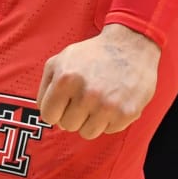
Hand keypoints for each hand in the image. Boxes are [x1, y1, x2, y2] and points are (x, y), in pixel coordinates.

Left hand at [38, 23, 159, 139]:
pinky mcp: (126, 114)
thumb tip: (46, 113)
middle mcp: (86, 94)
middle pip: (67, 125)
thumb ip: (46, 86)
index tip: (65, 101)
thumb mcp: (61, 59)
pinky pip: (108, 131)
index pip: (48, 115)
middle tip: (85, 96)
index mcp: (65, 78)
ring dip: (91, 119)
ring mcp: (107, 106)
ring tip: (99, 99)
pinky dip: (109, 119)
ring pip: (87, 133)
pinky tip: (113, 100)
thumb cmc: (93, 54)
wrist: (131, 46)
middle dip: (74, 113)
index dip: (56, 109)